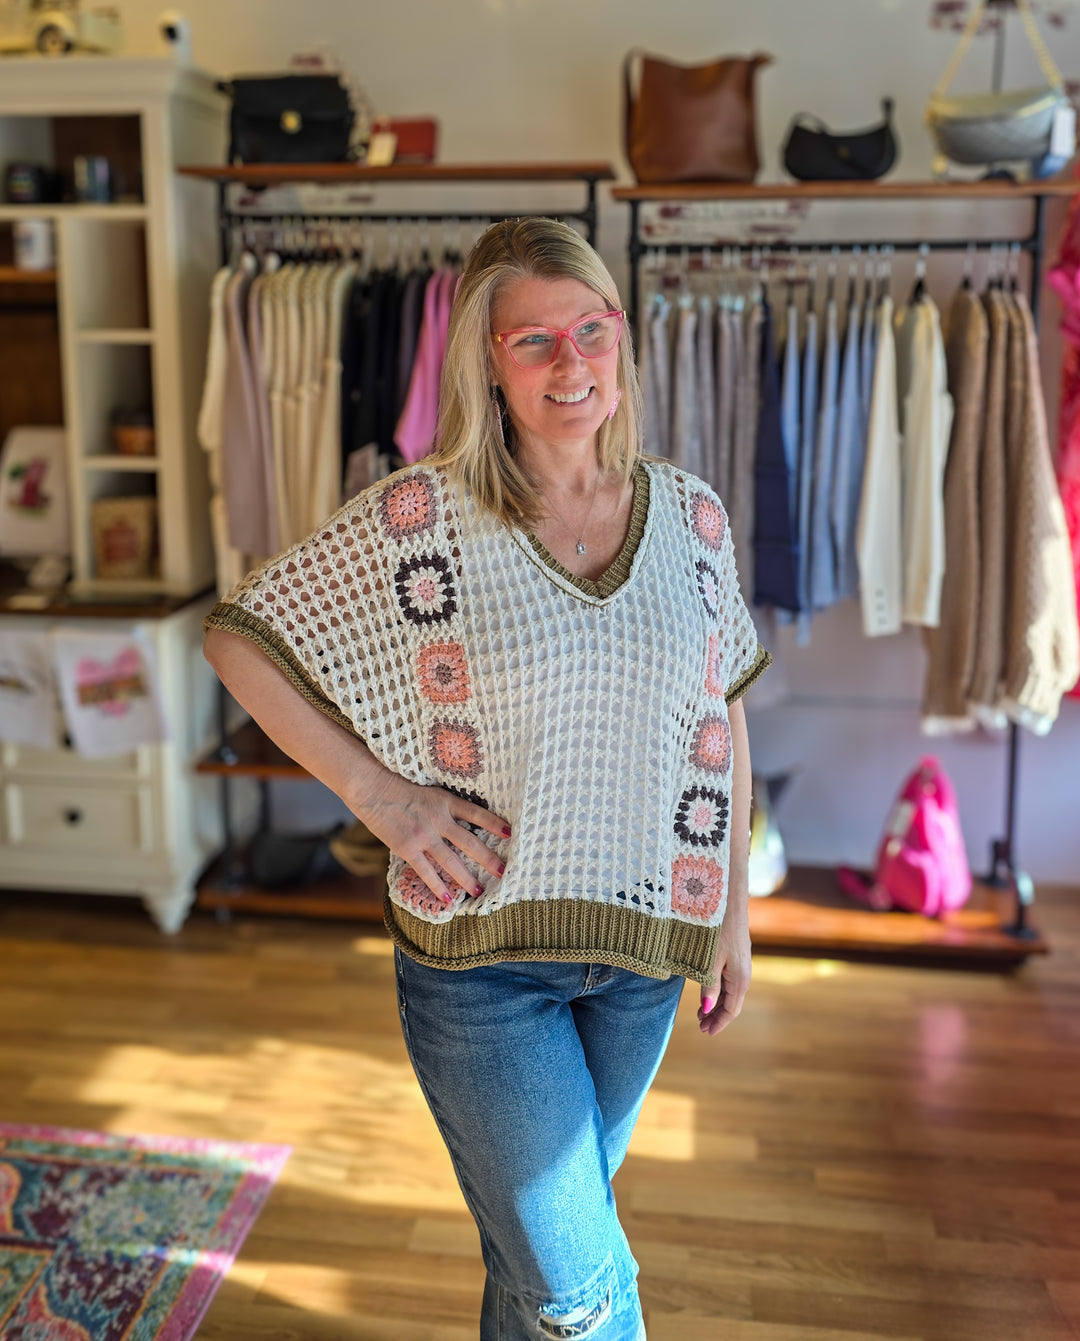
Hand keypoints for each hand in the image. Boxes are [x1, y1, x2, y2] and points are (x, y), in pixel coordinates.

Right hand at [357, 771, 510, 905]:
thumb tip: (460, 822)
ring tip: (479, 890)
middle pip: (470, 842)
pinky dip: (439, 886)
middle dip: (489, 858)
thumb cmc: (398, 786)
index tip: (510, 834)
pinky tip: (449, 898)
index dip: (495, 824)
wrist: (372, 788)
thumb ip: (444, 807)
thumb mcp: (429, 791)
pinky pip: (427, 871)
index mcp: (446, 801)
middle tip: (503, 871)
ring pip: (452, 861)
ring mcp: (424, 835)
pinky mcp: (408, 848)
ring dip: (467, 878)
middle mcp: (439, 819)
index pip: (477, 814)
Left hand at [698, 908, 750, 1036]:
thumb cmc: (718, 929)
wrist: (729, 903)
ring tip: (701, 1014)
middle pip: (732, 1004)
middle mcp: (744, 974)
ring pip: (731, 993)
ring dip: (717, 1005)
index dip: (719, 1023)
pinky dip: (719, 991)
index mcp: (740, 979)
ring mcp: (741, 965)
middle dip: (717, 1017)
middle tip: (700, 1026)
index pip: (732, 1010)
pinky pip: (729, 982)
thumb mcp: (710, 960)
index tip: (706, 1033)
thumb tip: (706, 1011)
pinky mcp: (737, 956)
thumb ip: (709, 986)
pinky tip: (708, 992)